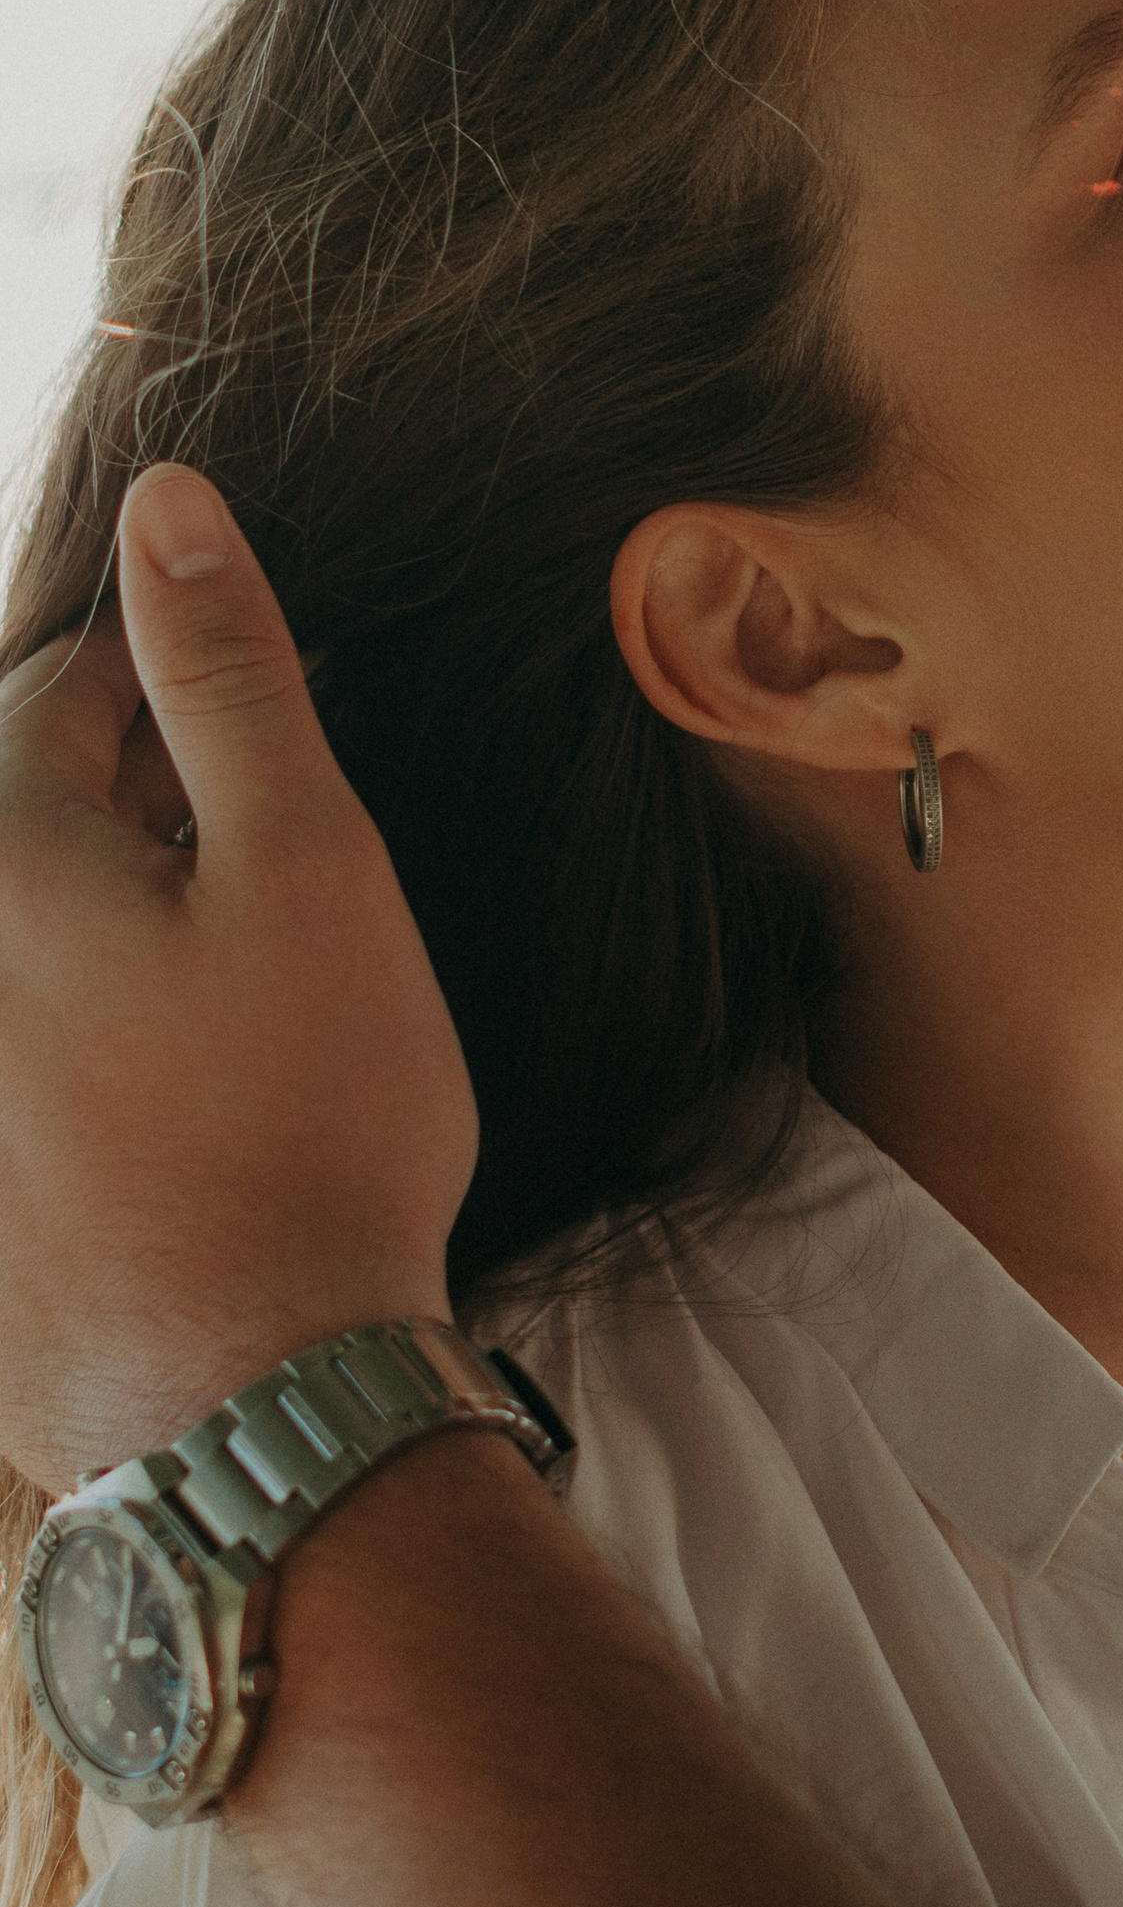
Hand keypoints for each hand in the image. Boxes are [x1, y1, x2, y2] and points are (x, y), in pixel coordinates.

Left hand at [0, 467, 476, 1488]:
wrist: (253, 1404)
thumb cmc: (307, 1125)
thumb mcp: (306, 866)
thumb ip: (227, 674)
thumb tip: (164, 502)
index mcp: (0, 863)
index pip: (49, 692)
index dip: (159, 659)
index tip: (266, 666)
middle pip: (19, 809)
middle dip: (124, 775)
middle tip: (251, 797)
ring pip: (22, 927)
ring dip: (104, 896)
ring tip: (221, 927)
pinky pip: (21, 1040)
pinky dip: (81, 1010)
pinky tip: (175, 1050)